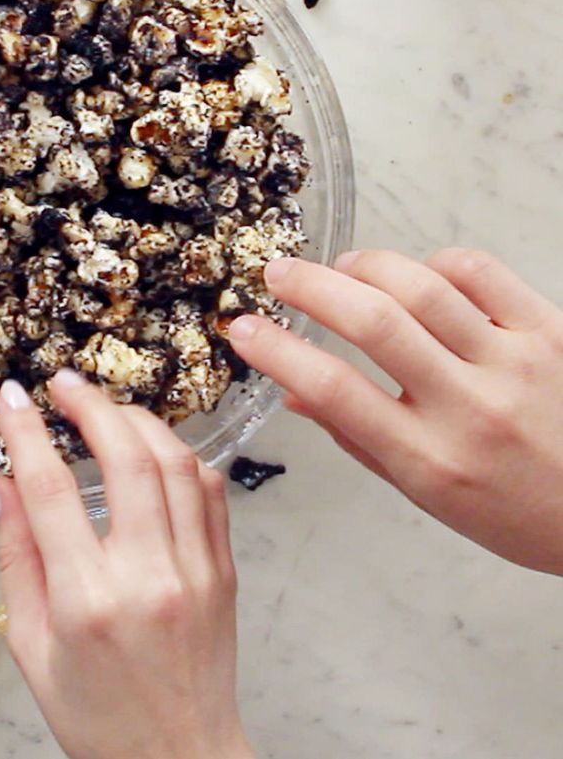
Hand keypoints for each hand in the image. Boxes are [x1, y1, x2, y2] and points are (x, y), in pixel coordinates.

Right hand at [0, 371, 252, 758]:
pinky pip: (210, 490)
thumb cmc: (96, 715)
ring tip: (106, 407)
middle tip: (65, 383)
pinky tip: (153, 447)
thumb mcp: (30, 644)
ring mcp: (195, 570)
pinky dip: (181, 455)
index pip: (50, 489)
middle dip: (90, 405)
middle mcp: (147, 576)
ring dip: (138, 419)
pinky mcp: (224, 570)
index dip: (26, 431)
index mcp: (87, 600)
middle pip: (125, 457)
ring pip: (176, 462)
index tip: (12, 397)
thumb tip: (1, 482)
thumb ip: (16, 556)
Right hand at [228, 250, 562, 575]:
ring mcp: (515, 362)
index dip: (278, 351)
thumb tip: (294, 392)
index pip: (336, 390)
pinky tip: (418, 275)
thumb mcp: (427, 495)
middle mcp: (470, 406)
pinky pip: (481, 273)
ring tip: (342, 266)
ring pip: (424, 289)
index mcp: (430, 457)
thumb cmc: (516, 511)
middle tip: (279, 272)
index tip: (242, 329)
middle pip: (374, 324)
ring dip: (367, 266)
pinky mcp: (551, 329)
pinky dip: (436, 262)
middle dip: (312, 287)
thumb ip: (358, 440)